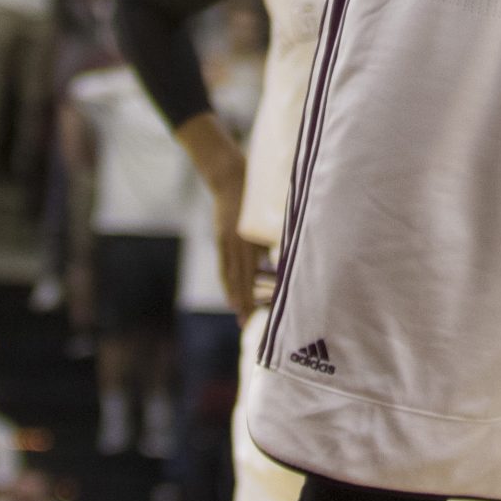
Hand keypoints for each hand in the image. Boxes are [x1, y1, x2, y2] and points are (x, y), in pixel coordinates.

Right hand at [201, 144, 258, 322]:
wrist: (228, 176)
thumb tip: (280, 258)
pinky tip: (230, 291)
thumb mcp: (266, 212)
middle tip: (246, 323)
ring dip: (234, 295)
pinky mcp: (220, 238)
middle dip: (243, 302)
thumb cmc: (255, 190)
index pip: (250, 276)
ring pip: (230, 274)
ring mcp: (226, 241)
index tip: (256, 314)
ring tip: (238, 312)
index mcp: (250, 238)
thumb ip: (272, 236)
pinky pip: (223, 264)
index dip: (252, 297)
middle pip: (240, 280)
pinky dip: (227, 280)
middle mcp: (236, 243)